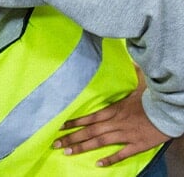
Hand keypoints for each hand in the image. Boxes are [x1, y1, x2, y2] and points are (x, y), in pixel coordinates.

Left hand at [53, 80, 170, 166]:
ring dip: (83, 147)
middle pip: (90, 131)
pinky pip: (122, 153)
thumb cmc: (153, 97)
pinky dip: (110, 159)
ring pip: (100, 142)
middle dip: (71, 137)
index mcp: (114, 109)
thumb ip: (129, 73)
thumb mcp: (138, 83)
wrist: (169, 110)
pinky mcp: (137, 144)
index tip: (60, 126)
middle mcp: (116, 122)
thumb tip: (128, 61)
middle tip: (55, 143)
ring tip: (67, 152)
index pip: (90, 116)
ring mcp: (126, 134)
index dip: (74, 122)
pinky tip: (98, 164)